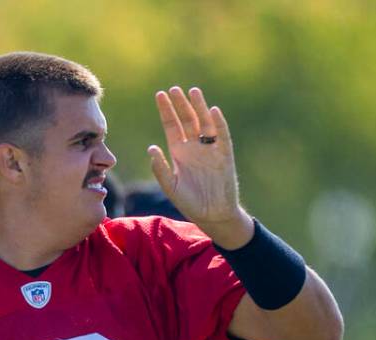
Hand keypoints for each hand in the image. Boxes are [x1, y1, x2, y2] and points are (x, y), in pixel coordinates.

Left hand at [148, 87, 252, 247]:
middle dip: (180, 104)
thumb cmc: (190, 202)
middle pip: (187, 120)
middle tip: (174, 89)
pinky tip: (212, 111)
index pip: (171, 126)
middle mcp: (194, 147)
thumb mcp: (170, 186)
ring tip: (193, 92)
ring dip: (199, 108)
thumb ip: (160, 168)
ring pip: (204, 123)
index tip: (160, 95)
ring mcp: (210, 149)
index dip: (166, 110)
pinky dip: (218, 123)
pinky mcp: (224, 154)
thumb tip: (151, 148)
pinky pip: (221, 136)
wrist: (213, 214)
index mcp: (179, 152)